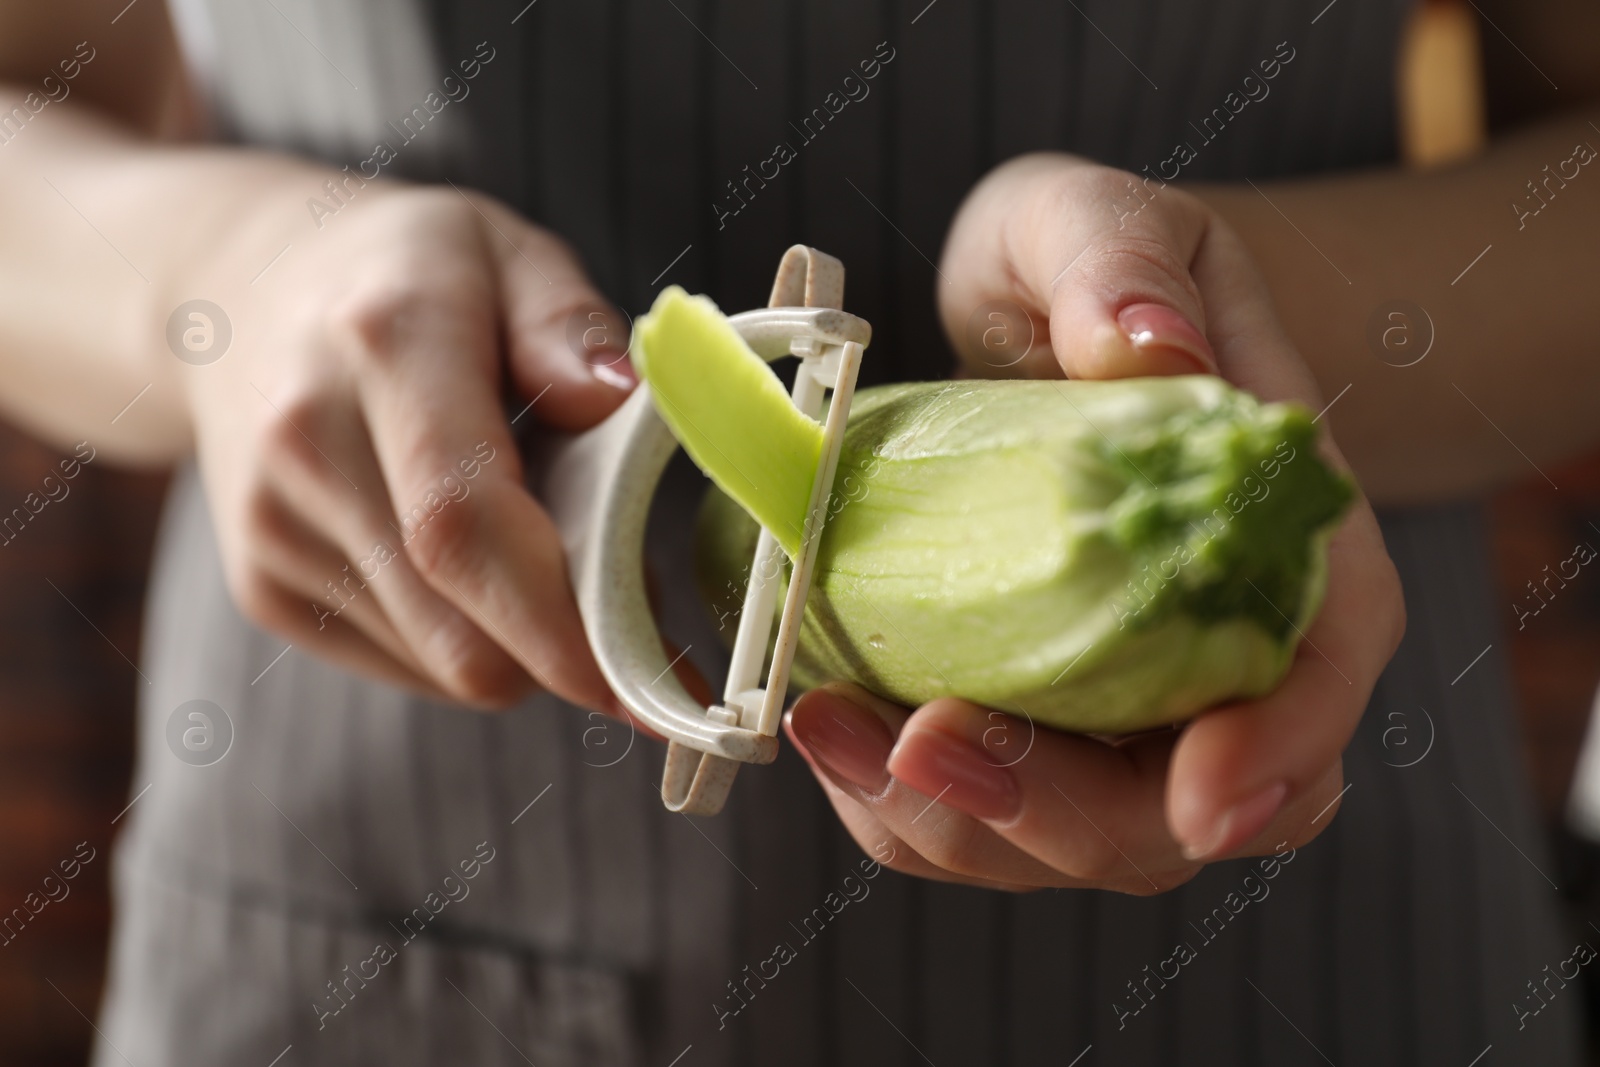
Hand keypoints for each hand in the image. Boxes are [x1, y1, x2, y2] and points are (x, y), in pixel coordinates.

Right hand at [176, 182, 633, 710]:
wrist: (239, 297)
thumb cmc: (409, 275)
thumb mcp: (507, 251)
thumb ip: (568, 323)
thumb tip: (619, 401)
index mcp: (386, 343)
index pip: (463, 520)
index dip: (559, 619)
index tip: (650, 667)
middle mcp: (308, 443)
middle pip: (460, 624)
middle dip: (572, 648)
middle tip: (636, 607)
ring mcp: (274, 527)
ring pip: (445, 663)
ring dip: (526, 643)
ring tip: (545, 552)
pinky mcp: (264, 587)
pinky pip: (409, 667)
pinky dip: (471, 641)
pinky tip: (472, 563)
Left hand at [783, 154, 1404, 891]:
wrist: (1043, 319)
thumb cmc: (1088, 270)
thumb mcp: (1093, 219)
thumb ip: (1120, 262)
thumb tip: (1147, 343)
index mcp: (1277, 532)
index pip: (1318, 667)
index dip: (1280, 748)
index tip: (1201, 796)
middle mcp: (1217, 643)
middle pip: (1191, 800)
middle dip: (1063, 811)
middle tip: (925, 748)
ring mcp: (1127, 698)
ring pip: (1081, 833)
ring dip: (959, 818)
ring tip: (835, 729)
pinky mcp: (1040, 718)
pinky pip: (987, 810)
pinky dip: (905, 800)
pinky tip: (829, 723)